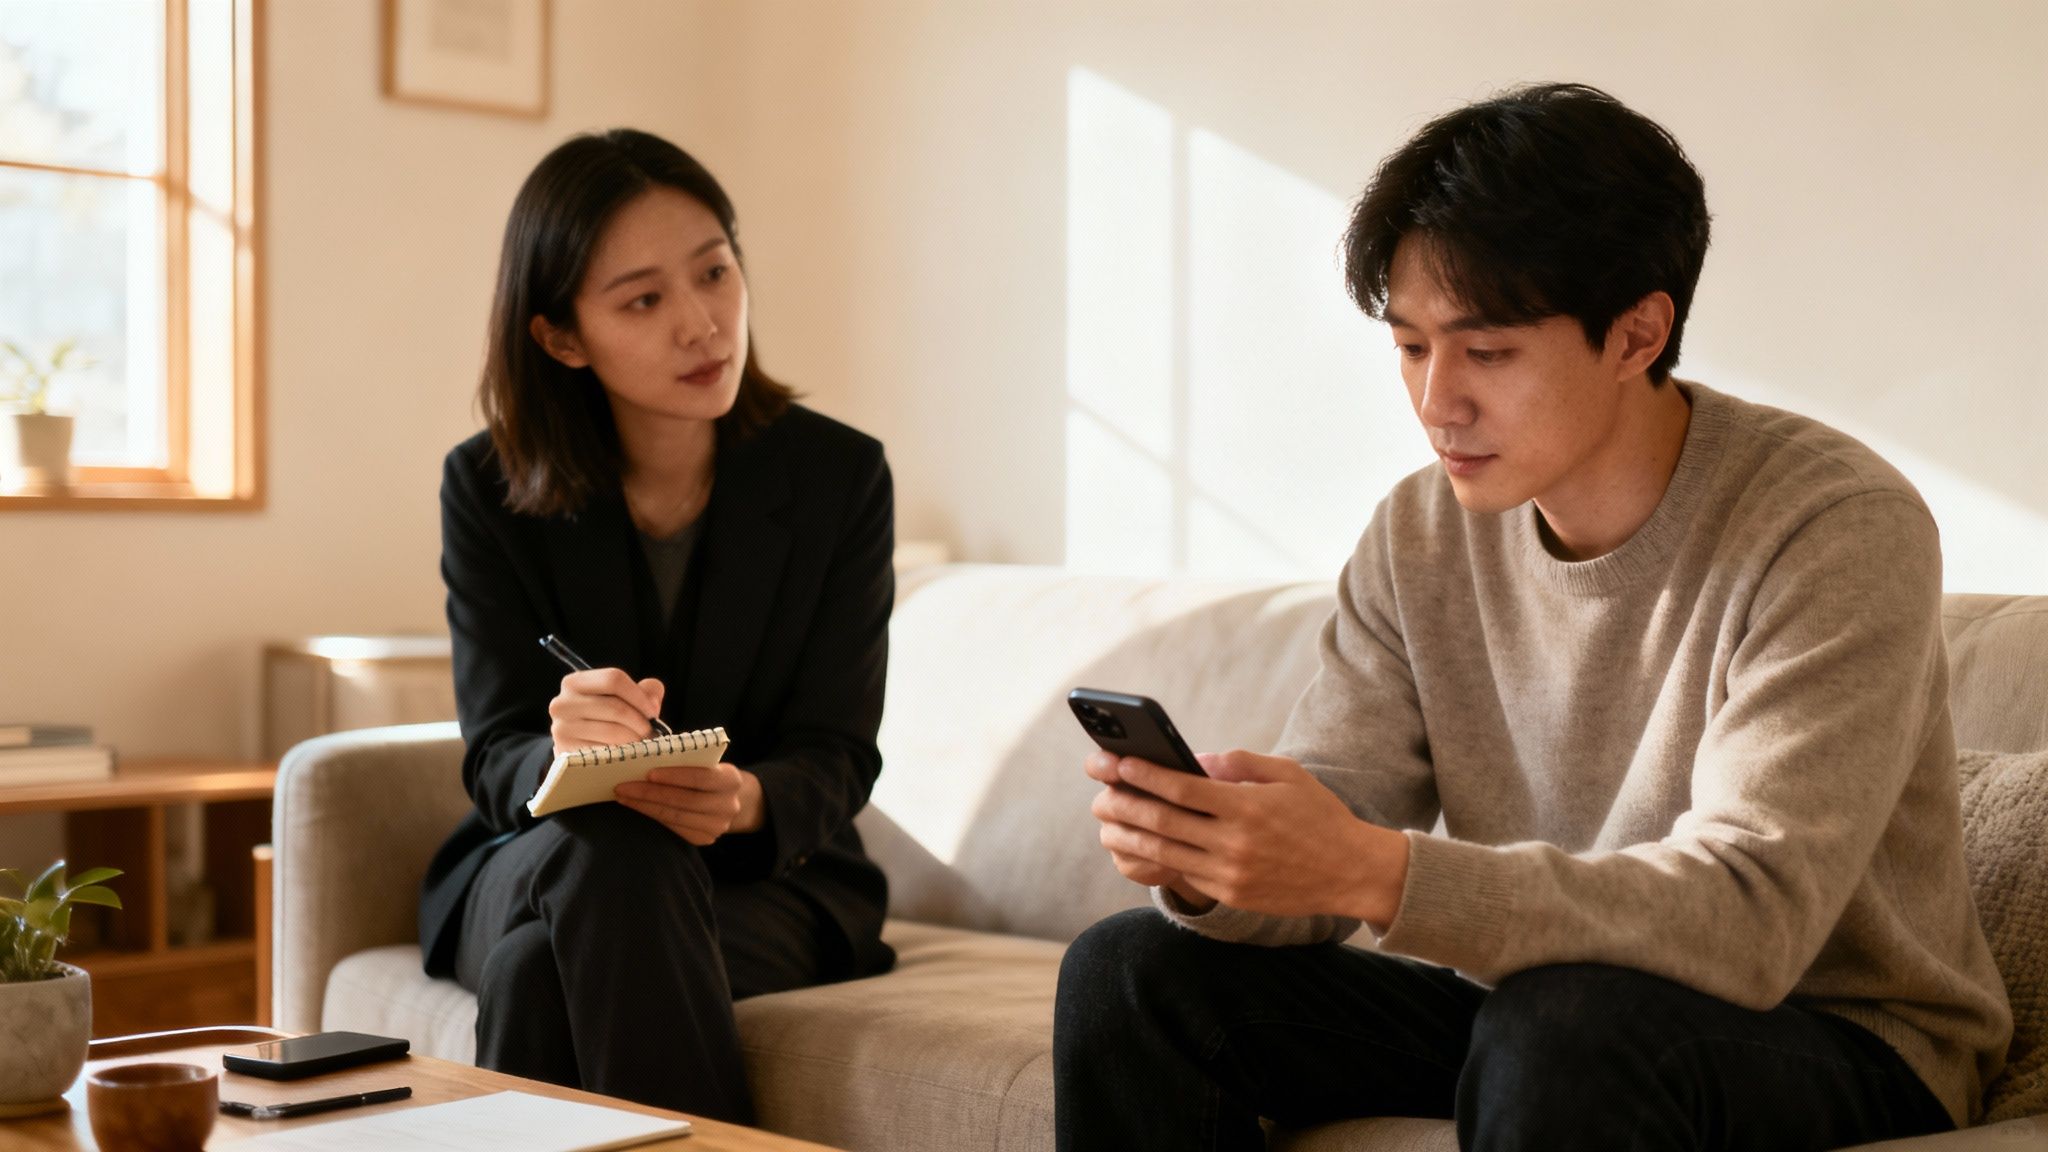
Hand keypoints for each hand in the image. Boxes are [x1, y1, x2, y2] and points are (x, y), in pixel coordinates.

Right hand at [549, 668, 664, 754]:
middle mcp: (562, 703)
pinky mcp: (566, 752)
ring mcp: (562, 729)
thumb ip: (645, 691)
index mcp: (574, 682)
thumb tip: (652, 702)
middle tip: (652, 733)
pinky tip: (629, 754)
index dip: (639, 695)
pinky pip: (605, 752)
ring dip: (635, 739)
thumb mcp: (622, 698)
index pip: (613, 679)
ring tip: (644, 744)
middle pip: (616, 707)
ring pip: (613, 732)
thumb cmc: (605, 719)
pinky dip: (622, 754)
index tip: (653, 711)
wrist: (576, 748)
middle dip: (640, 722)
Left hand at [614, 762, 765, 845]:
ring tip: (623, 797)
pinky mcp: (705, 839)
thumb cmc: (707, 772)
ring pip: (675, 817)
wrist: (727, 799)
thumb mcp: (704, 762)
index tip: (648, 773)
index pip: (701, 777)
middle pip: (685, 800)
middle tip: (622, 787)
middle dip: (650, 793)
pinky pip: (674, 828)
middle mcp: (728, 806)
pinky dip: (652, 817)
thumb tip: (645, 754)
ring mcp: (717, 826)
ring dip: (645, 806)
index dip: (675, 776)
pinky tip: (636, 807)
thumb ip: (683, 759)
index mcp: (731, 779)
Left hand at [1095, 748, 1409, 925]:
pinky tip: (1136, 845)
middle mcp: (1234, 842)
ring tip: (1106, 820)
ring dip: (1129, 835)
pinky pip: (1183, 873)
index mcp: (1247, 806)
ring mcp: (1230, 873)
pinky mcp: (1231, 895)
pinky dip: (1155, 858)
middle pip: (1163, 821)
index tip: (1118, 762)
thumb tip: (1195, 760)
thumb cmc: (1318, 815)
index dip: (1144, 774)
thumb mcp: (1287, 774)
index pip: (1181, 787)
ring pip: (1165, 852)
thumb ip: (1239, 764)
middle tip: (1098, 792)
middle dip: (1124, 803)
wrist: (1351, 872)